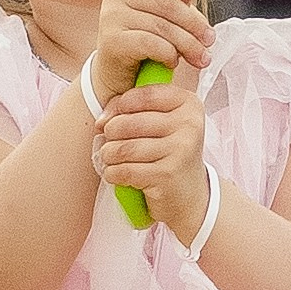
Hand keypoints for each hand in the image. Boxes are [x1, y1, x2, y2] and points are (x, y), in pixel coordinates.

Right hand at [91, 0, 213, 102]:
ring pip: (162, 26)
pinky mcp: (111, 39)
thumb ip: (182, 12)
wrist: (116, 74)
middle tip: (209, 41)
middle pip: (167, 2)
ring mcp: (113, 15)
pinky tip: (171, 61)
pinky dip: (168, 54)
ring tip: (199, 58)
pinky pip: (151, 43)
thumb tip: (203, 24)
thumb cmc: (145, 44)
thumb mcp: (164, 21)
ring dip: (187, 44)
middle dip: (194, 24)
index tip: (191, 1)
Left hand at [95, 77, 209, 243]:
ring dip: (108, 155)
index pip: (145, 94)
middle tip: (109, 143)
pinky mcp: (168, 174)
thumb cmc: (167, 153)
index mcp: (188, 104)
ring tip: (110, 159)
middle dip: (110, 134)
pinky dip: (113, 173)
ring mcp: (181, 150)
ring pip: (124, 147)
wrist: (189, 195)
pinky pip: (126, 170)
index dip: (119, 105)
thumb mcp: (157, 124)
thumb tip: (101, 121)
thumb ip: (129, 110)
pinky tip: (116, 174)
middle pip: (130, 122)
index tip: (110, 119)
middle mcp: (189, 124)